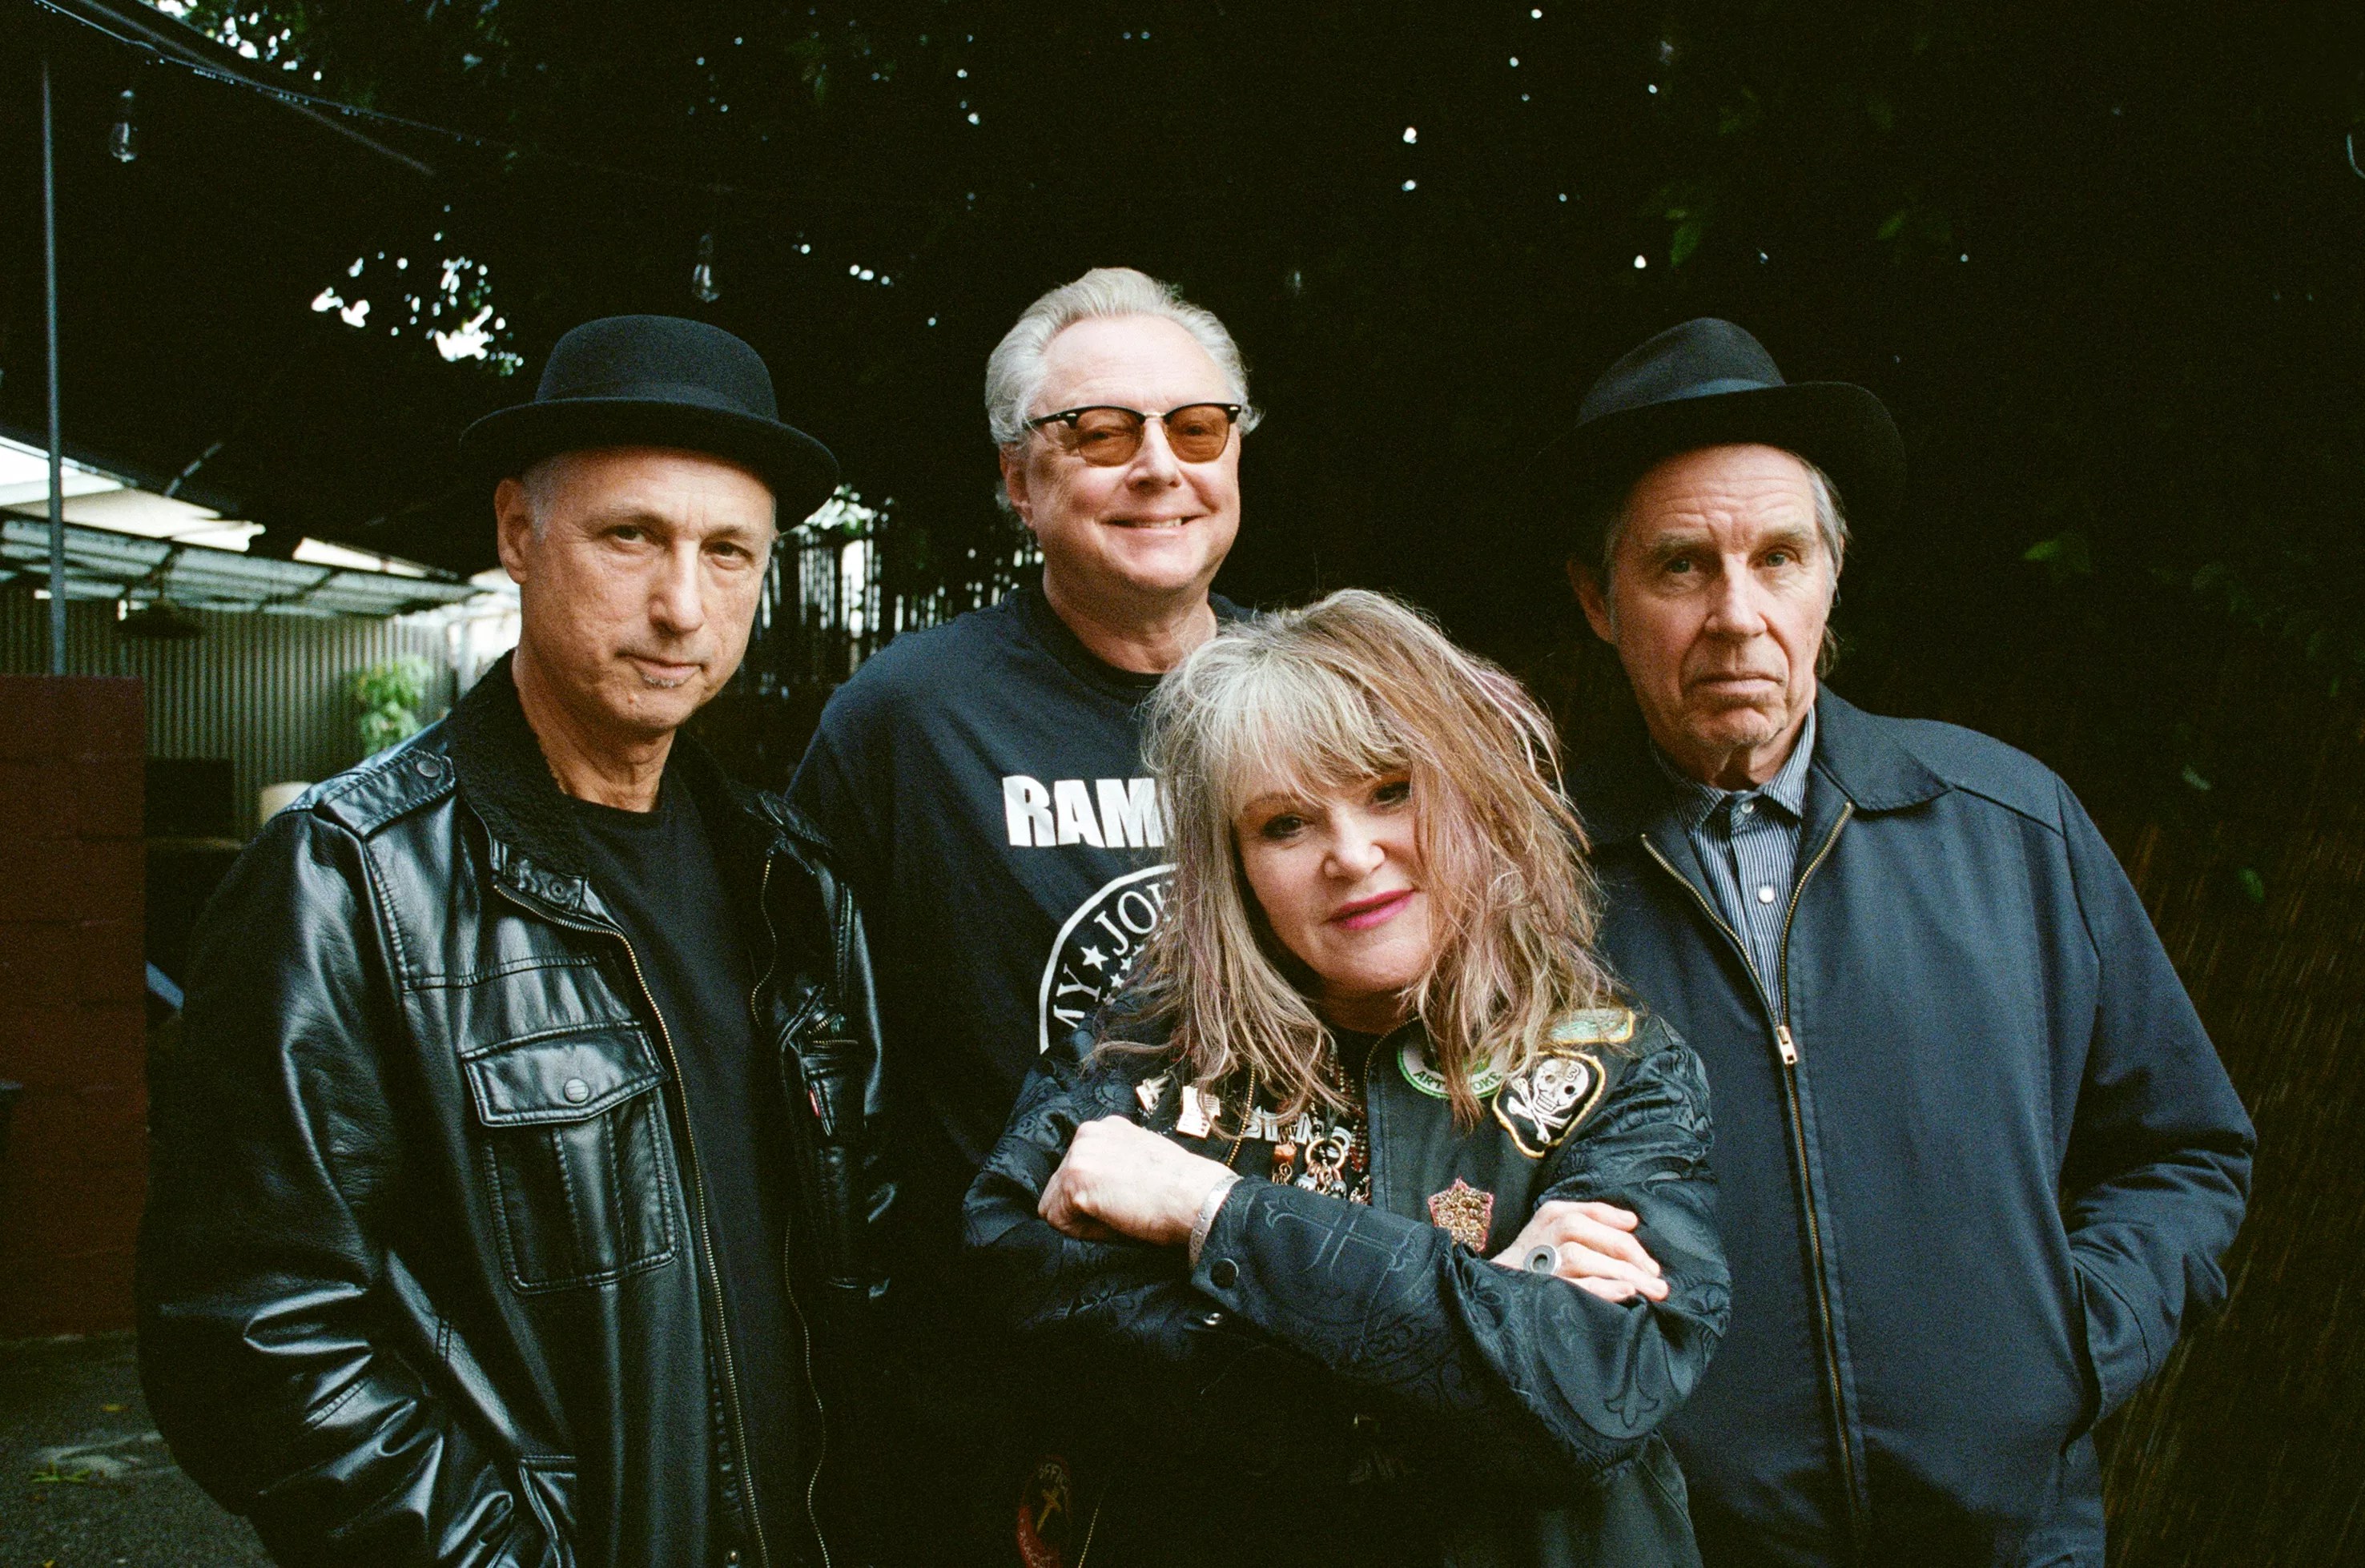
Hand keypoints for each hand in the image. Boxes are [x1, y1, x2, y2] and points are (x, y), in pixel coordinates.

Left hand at [1039, 1116, 1236, 1247]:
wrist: (1198, 1197)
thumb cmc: (1180, 1189)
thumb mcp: (1141, 1162)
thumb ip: (1113, 1165)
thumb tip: (1093, 1191)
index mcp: (1106, 1128)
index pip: (1077, 1171)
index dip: (1096, 1197)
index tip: (1124, 1201)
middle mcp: (1088, 1133)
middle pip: (1059, 1186)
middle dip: (1083, 1207)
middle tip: (1123, 1211)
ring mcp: (1079, 1154)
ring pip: (1055, 1204)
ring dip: (1082, 1219)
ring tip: (1119, 1214)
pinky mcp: (1075, 1179)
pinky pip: (1058, 1220)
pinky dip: (1082, 1231)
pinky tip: (1115, 1219)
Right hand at [1492, 1200, 1668, 1302]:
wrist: (1491, 1293)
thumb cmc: (1534, 1263)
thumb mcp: (1556, 1233)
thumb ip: (1591, 1223)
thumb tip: (1631, 1221)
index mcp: (1550, 1215)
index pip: (1590, 1212)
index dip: (1621, 1228)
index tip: (1647, 1254)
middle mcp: (1542, 1233)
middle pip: (1588, 1232)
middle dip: (1628, 1253)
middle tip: (1658, 1280)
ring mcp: (1537, 1262)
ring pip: (1581, 1257)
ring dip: (1621, 1272)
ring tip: (1651, 1290)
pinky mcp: (1537, 1290)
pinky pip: (1572, 1286)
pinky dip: (1601, 1288)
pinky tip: (1625, 1293)